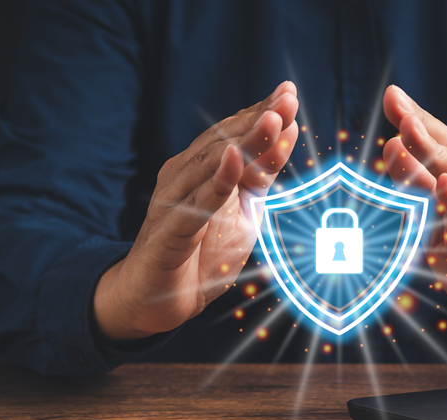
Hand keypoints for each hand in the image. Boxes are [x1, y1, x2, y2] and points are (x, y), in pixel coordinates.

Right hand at [93, 81, 298, 341]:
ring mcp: (175, 201)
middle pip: (225, 141)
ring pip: (211, 165)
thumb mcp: (243, 212)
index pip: (234, 134)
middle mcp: (185, 176)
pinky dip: (216, 182)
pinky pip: (195, 203)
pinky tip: (233, 160)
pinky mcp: (170, 232)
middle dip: (259, 119)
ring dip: (243, 142)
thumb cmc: (201, 252)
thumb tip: (287, 132)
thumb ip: (260, 176)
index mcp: (203, 170)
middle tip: (288, 98)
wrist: (156, 299)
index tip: (290, 92)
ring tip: (272, 120)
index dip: (261, 112)